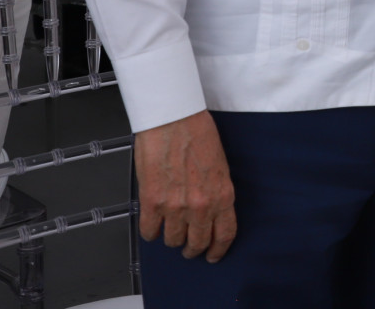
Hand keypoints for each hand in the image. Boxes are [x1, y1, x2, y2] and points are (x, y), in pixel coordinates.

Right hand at [135, 110, 236, 261]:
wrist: (173, 120)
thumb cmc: (198, 134)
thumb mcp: (220, 165)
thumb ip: (216, 191)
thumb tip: (211, 211)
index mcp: (223, 194)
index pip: (225, 234)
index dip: (218, 249)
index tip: (213, 255)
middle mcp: (201, 205)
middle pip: (197, 242)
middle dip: (193, 248)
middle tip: (189, 247)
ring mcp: (175, 206)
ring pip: (173, 240)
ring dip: (171, 238)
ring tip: (170, 229)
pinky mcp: (152, 202)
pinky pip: (150, 232)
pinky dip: (151, 232)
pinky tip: (153, 224)